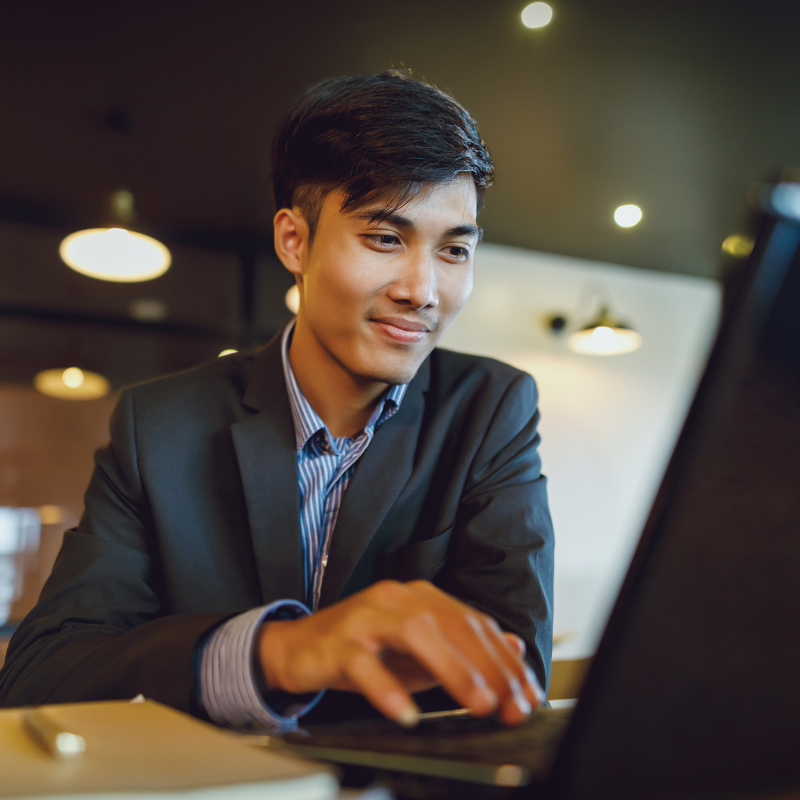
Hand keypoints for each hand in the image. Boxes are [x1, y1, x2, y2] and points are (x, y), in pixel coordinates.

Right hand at [257, 580, 543, 725]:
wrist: (297, 647)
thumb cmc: (363, 650)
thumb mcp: (419, 652)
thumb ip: (463, 649)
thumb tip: (514, 649)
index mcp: (421, 597)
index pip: (473, 623)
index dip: (505, 660)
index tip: (528, 695)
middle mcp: (397, 599)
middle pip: (452, 624)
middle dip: (489, 667)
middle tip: (512, 705)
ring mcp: (366, 617)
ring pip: (415, 632)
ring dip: (452, 669)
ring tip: (478, 703)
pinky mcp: (337, 642)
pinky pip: (363, 663)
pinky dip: (386, 688)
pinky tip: (405, 712)